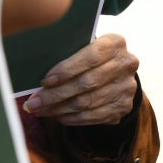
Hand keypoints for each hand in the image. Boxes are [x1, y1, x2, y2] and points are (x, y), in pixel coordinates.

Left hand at [23, 33, 139, 124]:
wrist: (118, 70)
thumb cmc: (92, 56)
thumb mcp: (84, 47)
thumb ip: (69, 54)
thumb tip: (39, 72)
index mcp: (115, 43)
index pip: (90, 57)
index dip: (66, 70)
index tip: (45, 81)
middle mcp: (126, 64)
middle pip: (87, 83)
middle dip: (56, 94)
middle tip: (35, 102)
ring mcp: (127, 87)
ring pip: (88, 102)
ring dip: (60, 109)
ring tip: (41, 110)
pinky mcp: (124, 106)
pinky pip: (94, 116)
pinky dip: (73, 118)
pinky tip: (58, 116)